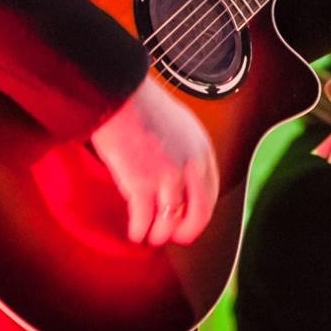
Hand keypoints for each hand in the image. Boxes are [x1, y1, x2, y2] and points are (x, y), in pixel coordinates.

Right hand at [88, 75, 217, 246]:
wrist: (119, 94)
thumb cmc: (140, 103)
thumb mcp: (178, 124)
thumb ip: (184, 150)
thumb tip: (178, 176)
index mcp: (201, 149)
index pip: (211, 193)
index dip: (200, 213)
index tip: (190, 220)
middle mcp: (191, 166)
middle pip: (198, 215)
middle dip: (186, 232)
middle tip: (174, 237)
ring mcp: (168, 177)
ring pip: (170, 222)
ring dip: (158, 234)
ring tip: (149, 235)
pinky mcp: (143, 184)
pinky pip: (144, 220)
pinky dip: (139, 230)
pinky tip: (134, 231)